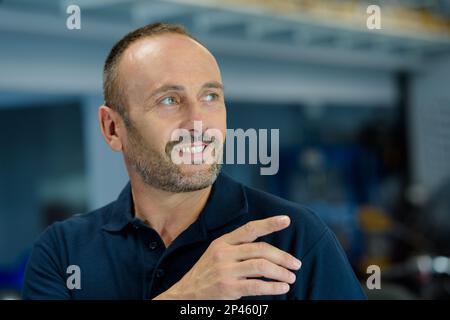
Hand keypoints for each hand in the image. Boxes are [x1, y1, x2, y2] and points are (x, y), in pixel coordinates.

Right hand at [153, 215, 301, 299]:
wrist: (185, 294)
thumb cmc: (206, 274)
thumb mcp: (217, 254)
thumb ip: (237, 248)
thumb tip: (268, 249)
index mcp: (223, 242)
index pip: (249, 228)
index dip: (269, 223)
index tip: (286, 219)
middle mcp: (224, 253)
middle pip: (261, 249)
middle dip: (283, 256)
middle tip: (296, 263)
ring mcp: (225, 270)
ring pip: (261, 266)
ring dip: (281, 272)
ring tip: (291, 277)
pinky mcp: (228, 288)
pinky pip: (257, 285)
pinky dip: (273, 287)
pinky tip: (282, 288)